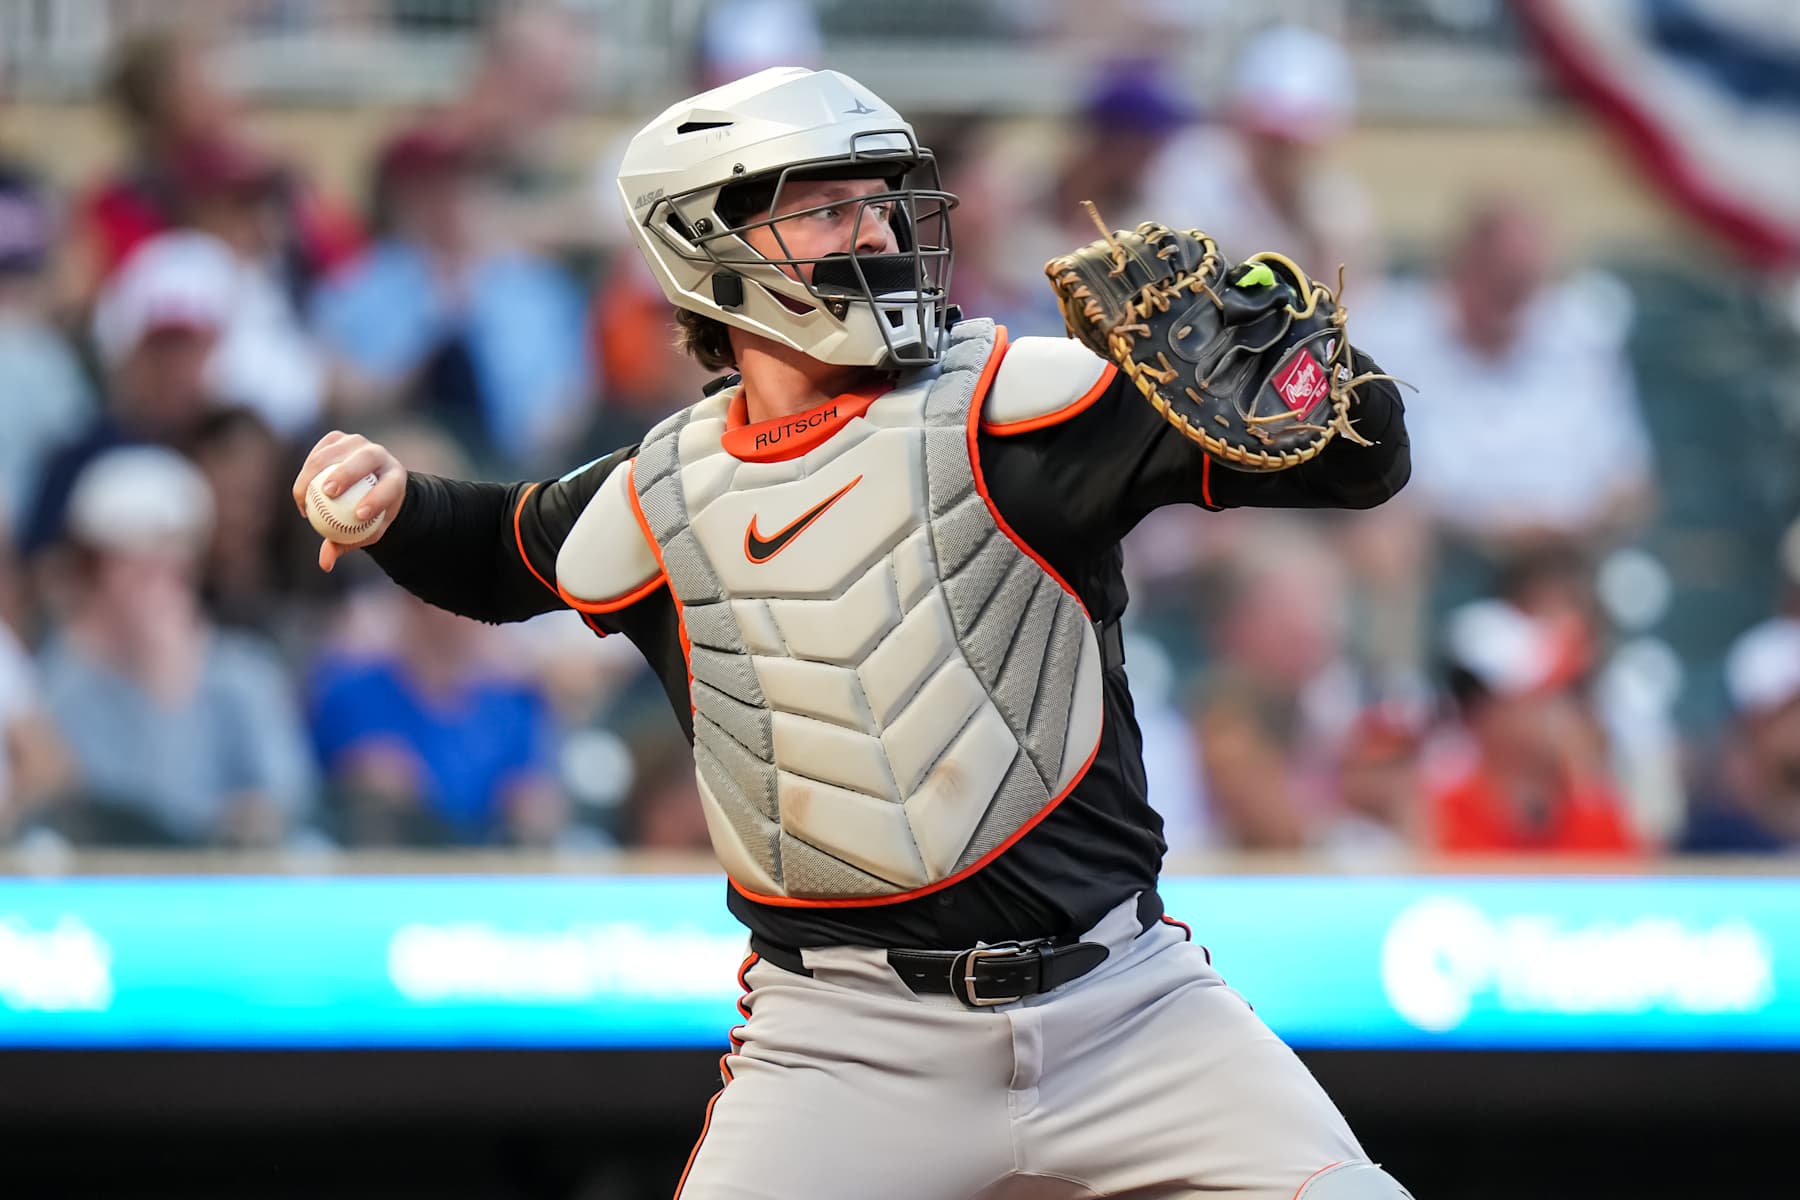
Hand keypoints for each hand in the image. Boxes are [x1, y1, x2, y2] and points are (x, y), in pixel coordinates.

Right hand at [292, 431, 408, 571]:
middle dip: (347, 472)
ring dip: (317, 470)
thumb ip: (345, 544)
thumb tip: (325, 563)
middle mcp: (380, 454)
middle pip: (365, 458)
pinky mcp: (338, 438)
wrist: (364, 485)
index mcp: (396, 477)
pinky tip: (301, 489)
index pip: (389, 486)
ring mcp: (358, 442)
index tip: (358, 515)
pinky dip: (308, 466)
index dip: (377, 499)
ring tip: (303, 495)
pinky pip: (320, 449)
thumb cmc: (367, 516)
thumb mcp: (363, 532)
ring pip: (336, 451)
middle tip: (327, 493)